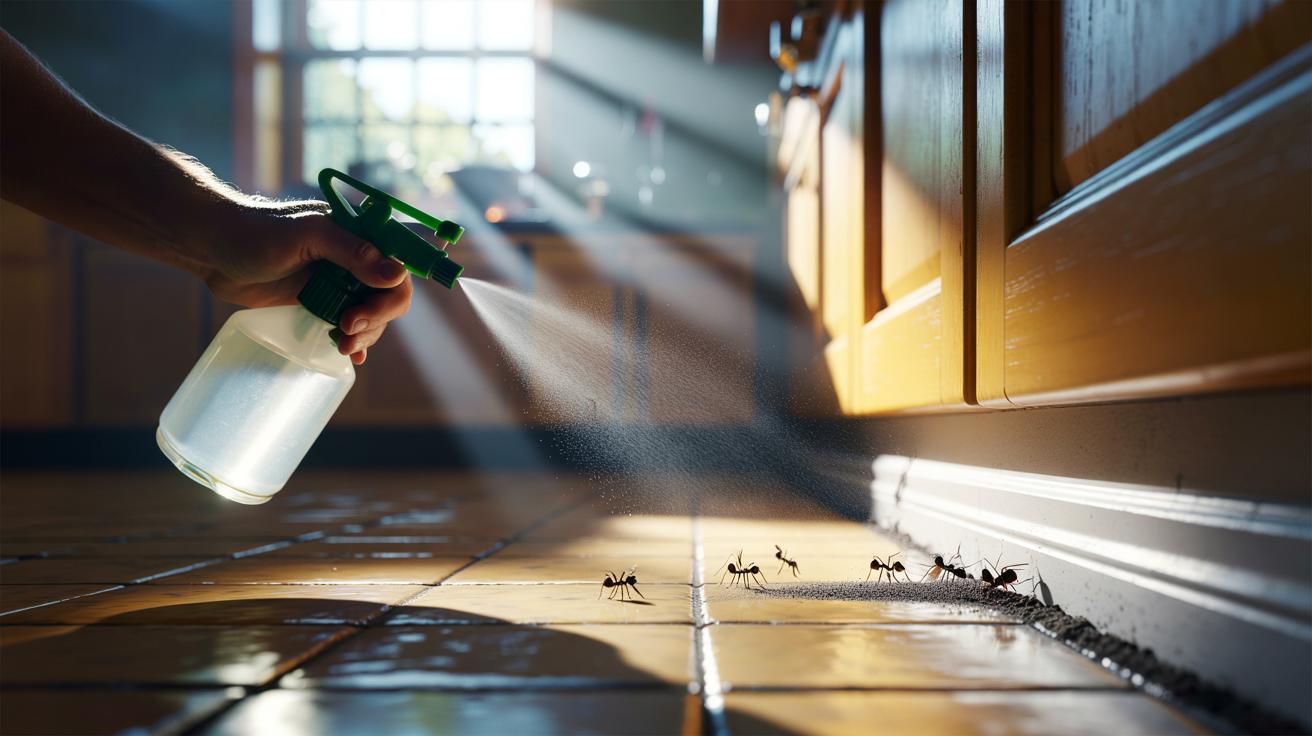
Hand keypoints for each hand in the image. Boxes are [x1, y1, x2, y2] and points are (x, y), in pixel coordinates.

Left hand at [204, 205, 411, 364]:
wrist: (211, 249)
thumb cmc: (256, 232)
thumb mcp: (308, 236)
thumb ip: (353, 253)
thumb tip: (396, 275)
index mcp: (358, 236)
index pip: (398, 264)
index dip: (392, 292)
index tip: (366, 311)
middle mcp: (353, 259)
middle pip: (388, 296)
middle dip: (376, 318)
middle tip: (347, 330)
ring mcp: (336, 283)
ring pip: (370, 315)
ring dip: (365, 335)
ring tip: (341, 346)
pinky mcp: (317, 302)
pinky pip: (347, 325)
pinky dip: (354, 342)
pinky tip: (350, 356)